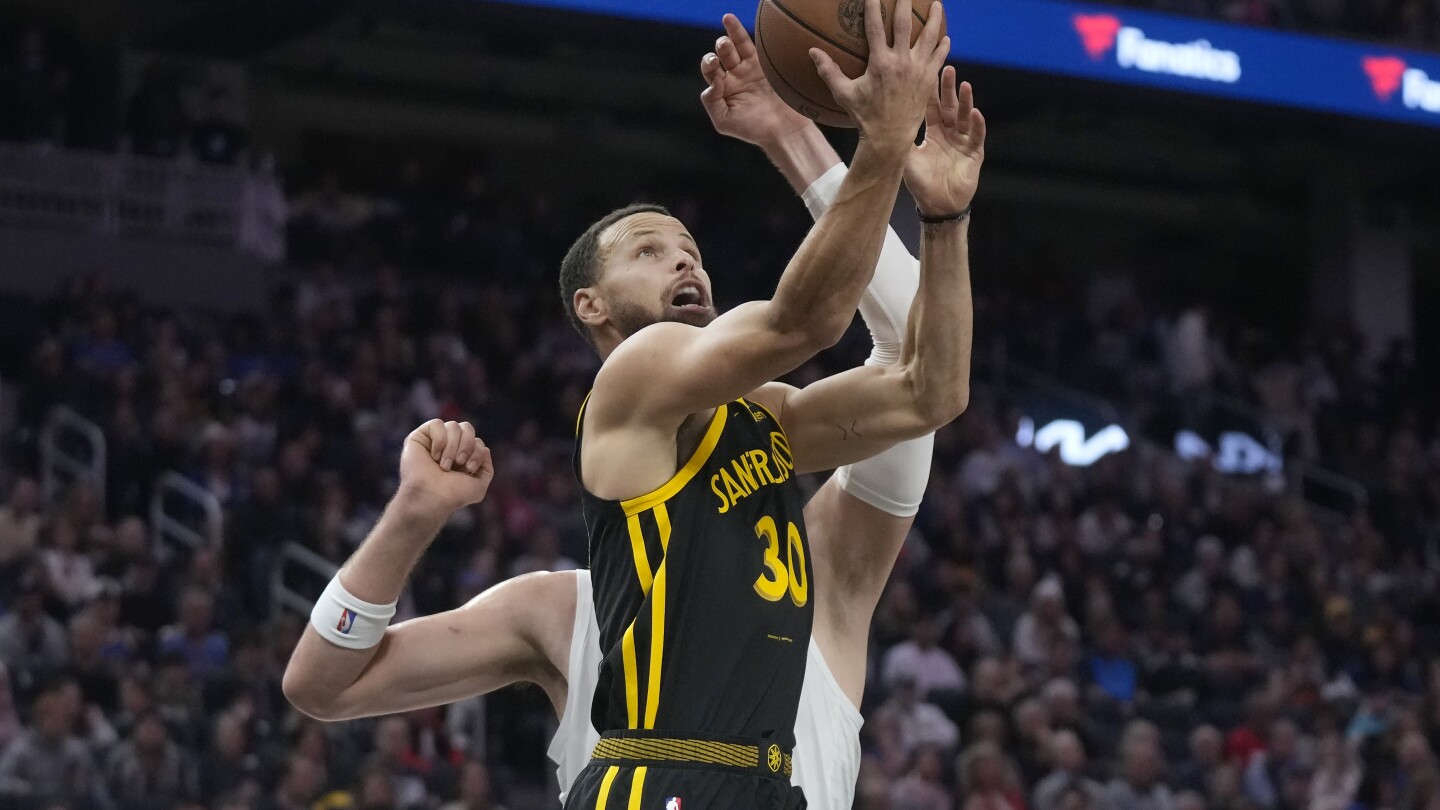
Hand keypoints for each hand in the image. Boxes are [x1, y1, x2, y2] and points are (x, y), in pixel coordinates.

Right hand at [398, 419, 493, 512]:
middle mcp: (448, 446)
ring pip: (453, 426)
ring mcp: (434, 441)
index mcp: (462, 456)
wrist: (431, 498)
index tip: (469, 469)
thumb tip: (485, 448)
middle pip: (467, 427)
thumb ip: (487, 468)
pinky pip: (436, 424)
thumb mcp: (479, 486)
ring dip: (452, 447)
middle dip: (467, 445)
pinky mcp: (419, 437)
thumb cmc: (452, 495)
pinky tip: (434, 456)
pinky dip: (439, 440)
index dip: (477, 452)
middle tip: (459, 463)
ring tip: (444, 465)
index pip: (477, 441)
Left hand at [701, 14, 813, 147]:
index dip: (709, 65)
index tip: (716, 70)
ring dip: (732, 35)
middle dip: (720, 47)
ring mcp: (751, 69)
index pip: (710, 70)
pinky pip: (757, 46)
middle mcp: (735, 76)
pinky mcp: (767, 65)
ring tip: (728, 21)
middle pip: (722, 53)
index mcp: (722, 89)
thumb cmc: (753, 130)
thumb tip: (710, 83)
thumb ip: (712, 102)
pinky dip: (746, 35)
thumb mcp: (724, 121)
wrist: (784, 130)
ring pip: (738, 45)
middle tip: (723, 47)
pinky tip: (739, 25)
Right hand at [811, 0, 948, 148]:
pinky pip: (939, 57)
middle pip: (905, 23)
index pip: (875, 26)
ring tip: (938, 4)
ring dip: (935, 18)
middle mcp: (901, 61)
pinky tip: (946, 37)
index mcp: (879, 62)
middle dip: (906, 3)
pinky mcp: (928, 80)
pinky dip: (943, 46)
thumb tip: (812, 52)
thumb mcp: (844, 94)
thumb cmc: (865, 116)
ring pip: (930, 36)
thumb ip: (828, 71)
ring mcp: (918, 70)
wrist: (889, 138)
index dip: (874, 6)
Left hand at [905, 67, 985, 215]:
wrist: (937, 206)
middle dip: (949, 89)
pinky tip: (976, 112)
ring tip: (964, 84)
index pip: (932, 108)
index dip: (931, 92)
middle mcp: (949, 134)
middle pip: (950, 106)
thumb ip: (901, 137)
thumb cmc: (921, 184)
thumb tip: (882, 119)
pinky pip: (977, 136)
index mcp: (933, 133)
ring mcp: (963, 142)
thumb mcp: (907, 157)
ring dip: (966, 101)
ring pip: (966, 117)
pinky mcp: (975, 153)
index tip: (926, 73)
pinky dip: (977, 124)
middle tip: (947, 68)